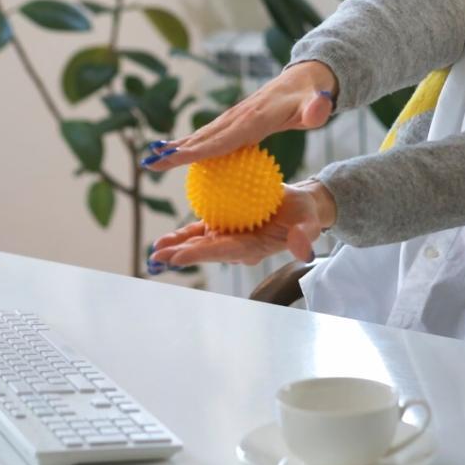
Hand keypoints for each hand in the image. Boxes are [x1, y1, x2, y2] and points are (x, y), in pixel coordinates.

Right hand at [141, 60, 337, 172]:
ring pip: (201, 135)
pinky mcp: (235, 120)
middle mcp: (238, 116)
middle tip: (149, 163)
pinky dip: (191, 145)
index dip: (196, 150)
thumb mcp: (317, 105)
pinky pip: (210, 136)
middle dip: (175, 151)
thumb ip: (317, 109)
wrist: (306, 80)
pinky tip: (178, 156)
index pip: (221, 139)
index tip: (173, 159)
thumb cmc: (312, 99)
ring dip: (176, 148)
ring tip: (152, 160)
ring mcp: (234, 117)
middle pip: (202, 138)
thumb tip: (319, 108)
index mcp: (254, 119)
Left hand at [148, 182, 336, 267]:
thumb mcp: (309, 222)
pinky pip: (200, 230)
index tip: (179, 257)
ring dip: (177, 246)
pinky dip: (183, 234)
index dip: (201, 254)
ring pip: (198, 242)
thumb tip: (303, 249)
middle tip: (157, 257)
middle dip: (181, 254)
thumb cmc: (304, 215)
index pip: (224, 251)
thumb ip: (304, 235)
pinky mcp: (224, 225)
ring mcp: (228, 236)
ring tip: (155, 250)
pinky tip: (165, 238)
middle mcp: (236, 246)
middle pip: (205, 250)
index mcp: (253, 248)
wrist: (298, 207)